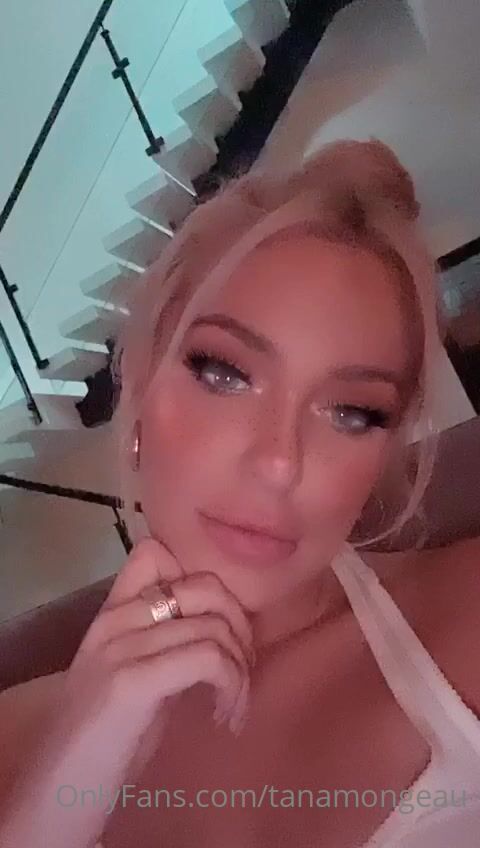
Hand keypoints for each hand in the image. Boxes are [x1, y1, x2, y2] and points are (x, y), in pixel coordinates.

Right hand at [68, 536, 253, 738]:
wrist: (57, 789)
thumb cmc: (103, 738)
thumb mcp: (133, 673)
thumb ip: (163, 641)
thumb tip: (220, 626)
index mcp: (112, 613)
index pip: (157, 553)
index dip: (204, 583)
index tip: (220, 629)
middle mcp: (115, 619)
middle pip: (206, 587)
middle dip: (241, 627)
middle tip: (242, 671)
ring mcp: (121, 647)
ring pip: (215, 627)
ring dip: (241, 671)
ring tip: (233, 706)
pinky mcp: (132, 682)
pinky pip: (209, 659)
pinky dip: (232, 687)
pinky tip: (225, 717)